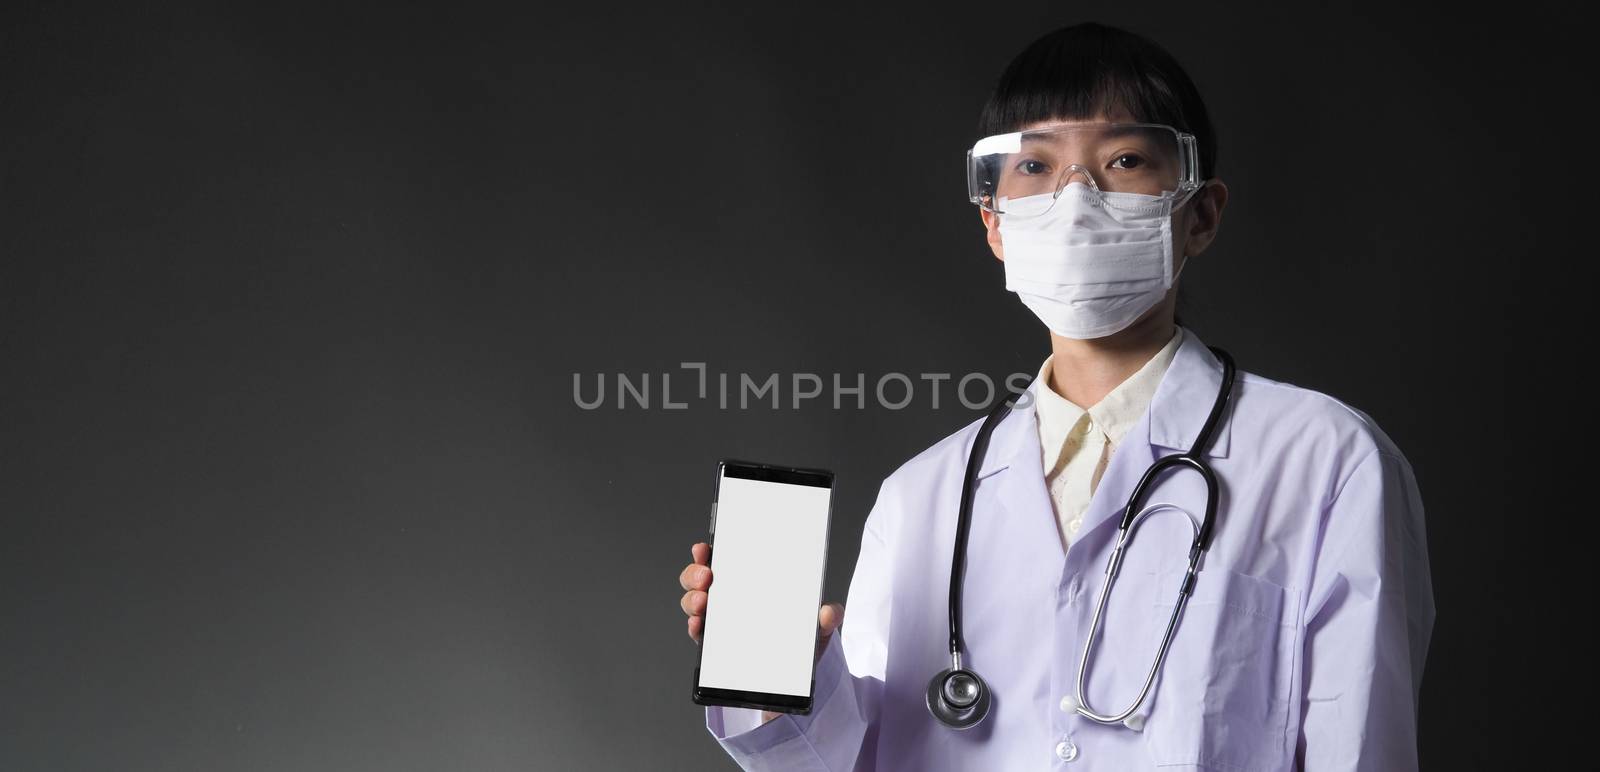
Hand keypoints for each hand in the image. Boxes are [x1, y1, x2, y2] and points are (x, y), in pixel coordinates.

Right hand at [681, 541, 843, 723]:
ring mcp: (720, 623)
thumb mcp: (818, 625)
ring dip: (692, 600)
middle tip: (706, 576)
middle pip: (699, 580)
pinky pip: (698, 635)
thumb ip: (829, 616)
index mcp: (750, 585)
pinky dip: (694, 628)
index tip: (705, 548)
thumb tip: (828, 612)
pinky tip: (697, 625)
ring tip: (702, 602)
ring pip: (694, 604)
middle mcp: (729, 600)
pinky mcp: (716, 648)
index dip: (708, 553)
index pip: (724, 562)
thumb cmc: (801, 641)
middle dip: (695, 573)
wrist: (796, 679)